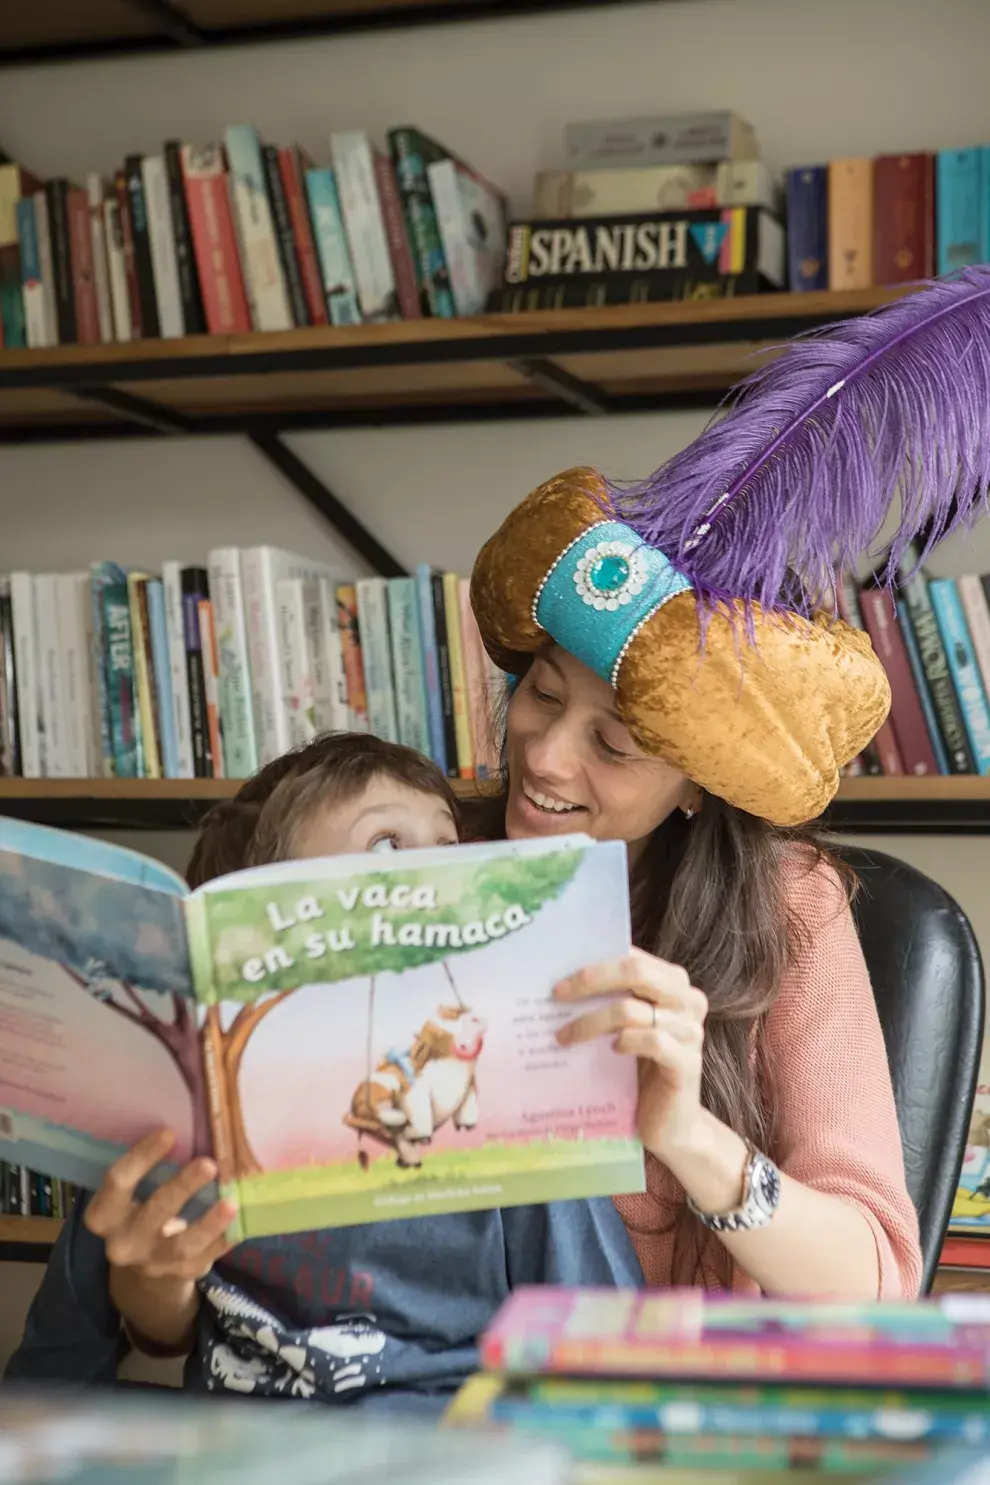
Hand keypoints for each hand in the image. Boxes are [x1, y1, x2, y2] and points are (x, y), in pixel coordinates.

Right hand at [85, 1129, 235, 1281]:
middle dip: (182, 1188)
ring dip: (208, 1222)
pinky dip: (225, 1238)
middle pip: (153, 1213)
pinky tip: (242, 1221)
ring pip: (182, 1245)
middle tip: (209, 1163)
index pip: (117, 1182)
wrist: (146, 1264)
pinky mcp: (181, 1274)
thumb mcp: (134, 1192)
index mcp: (104, 1215)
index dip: (142, 1157)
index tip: (169, 1133)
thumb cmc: (142, 1207)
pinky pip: (207, 1257)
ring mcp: (153, 1263)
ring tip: (231, 1201)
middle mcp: (123, 1243)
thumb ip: (150, 1168)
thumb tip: (192, 1123)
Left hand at [555, 948, 708, 1163]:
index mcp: (674, 983)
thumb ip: (611, 1001)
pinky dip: (625, 1042)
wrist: (671, 1124)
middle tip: (556, 994)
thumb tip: (563, 982)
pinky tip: (610, 1050)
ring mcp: (691, 1031)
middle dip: (590, 979)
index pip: (632, 957)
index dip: (594, 961)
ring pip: (633, 1010)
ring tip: (564, 1036)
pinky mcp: (687, 1063)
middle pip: (636, 971)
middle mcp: (688, 1000)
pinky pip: (652, 1041)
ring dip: (590, 1022)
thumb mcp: (625, 1028)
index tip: (558, 970)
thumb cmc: (641, 1070)